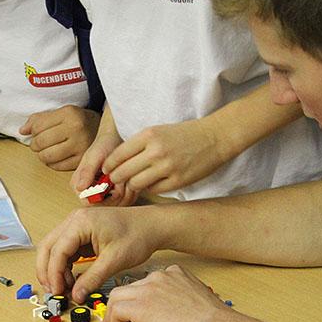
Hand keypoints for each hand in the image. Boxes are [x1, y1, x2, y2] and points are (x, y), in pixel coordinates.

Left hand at [19, 105, 98, 170]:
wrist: (102, 129)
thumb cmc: (77, 121)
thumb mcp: (60, 113)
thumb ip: (39, 119)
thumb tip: (22, 131)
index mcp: (69, 114)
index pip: (38, 127)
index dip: (32, 132)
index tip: (36, 134)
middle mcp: (76, 129)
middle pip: (41, 142)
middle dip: (35, 145)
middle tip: (39, 144)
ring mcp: (81, 146)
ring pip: (47, 156)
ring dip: (42, 156)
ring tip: (46, 151)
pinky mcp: (83, 160)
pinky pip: (58, 167)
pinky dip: (52, 164)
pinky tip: (55, 158)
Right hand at [36, 206, 157, 302]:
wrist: (152, 225)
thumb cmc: (138, 235)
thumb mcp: (114, 260)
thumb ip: (92, 278)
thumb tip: (76, 295)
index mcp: (81, 222)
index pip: (57, 250)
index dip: (53, 274)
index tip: (57, 292)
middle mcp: (74, 220)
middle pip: (48, 247)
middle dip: (47, 271)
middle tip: (54, 292)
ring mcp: (77, 224)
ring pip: (54, 248)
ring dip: (55, 269)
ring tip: (64, 288)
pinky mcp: (83, 232)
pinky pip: (66, 249)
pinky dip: (64, 265)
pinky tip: (71, 279)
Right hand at [71, 128, 137, 205]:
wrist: (116, 139)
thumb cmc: (104, 145)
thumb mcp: (95, 156)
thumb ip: (87, 171)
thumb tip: (80, 187)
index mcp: (79, 185)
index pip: (89, 204)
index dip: (104, 198)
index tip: (115, 186)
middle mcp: (89, 193)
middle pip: (104, 208)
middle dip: (117, 196)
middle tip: (124, 181)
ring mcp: (103, 196)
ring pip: (116, 207)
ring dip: (126, 194)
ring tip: (128, 179)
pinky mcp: (115, 195)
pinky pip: (125, 203)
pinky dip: (131, 193)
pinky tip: (132, 182)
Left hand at [103, 119, 224, 194]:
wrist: (214, 137)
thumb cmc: (184, 134)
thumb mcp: (158, 131)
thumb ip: (138, 145)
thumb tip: (116, 162)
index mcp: (148, 135)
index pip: (117, 155)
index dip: (108, 166)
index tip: (106, 170)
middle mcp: (155, 151)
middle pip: (123, 172)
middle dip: (116, 179)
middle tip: (116, 181)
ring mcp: (167, 167)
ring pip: (136, 184)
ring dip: (132, 185)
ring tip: (135, 182)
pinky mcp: (178, 181)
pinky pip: (153, 190)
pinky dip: (149, 188)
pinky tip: (152, 182)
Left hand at [104, 265, 228, 321]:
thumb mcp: (197, 301)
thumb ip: (182, 302)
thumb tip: (173, 317)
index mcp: (176, 274)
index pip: (148, 282)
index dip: (142, 299)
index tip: (143, 313)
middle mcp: (159, 277)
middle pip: (129, 288)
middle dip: (125, 305)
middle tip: (124, 321)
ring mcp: (148, 290)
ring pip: (117, 297)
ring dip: (115, 314)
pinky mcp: (139, 306)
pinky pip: (116, 311)